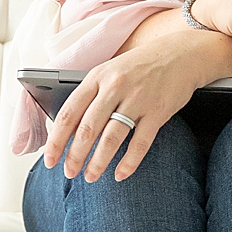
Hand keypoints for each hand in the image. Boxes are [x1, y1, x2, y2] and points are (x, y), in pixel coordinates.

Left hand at [42, 21, 210, 183]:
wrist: (181, 54)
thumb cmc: (140, 66)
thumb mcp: (110, 72)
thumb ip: (90, 96)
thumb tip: (68, 131)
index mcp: (97, 77)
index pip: (69, 112)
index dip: (56, 140)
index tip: (50, 160)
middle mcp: (115, 87)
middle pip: (87, 129)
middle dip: (75, 156)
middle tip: (69, 173)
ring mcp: (138, 99)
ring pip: (111, 138)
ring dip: (98, 162)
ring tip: (90, 176)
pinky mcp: (158, 111)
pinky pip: (140, 143)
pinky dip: (129, 163)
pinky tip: (120, 174)